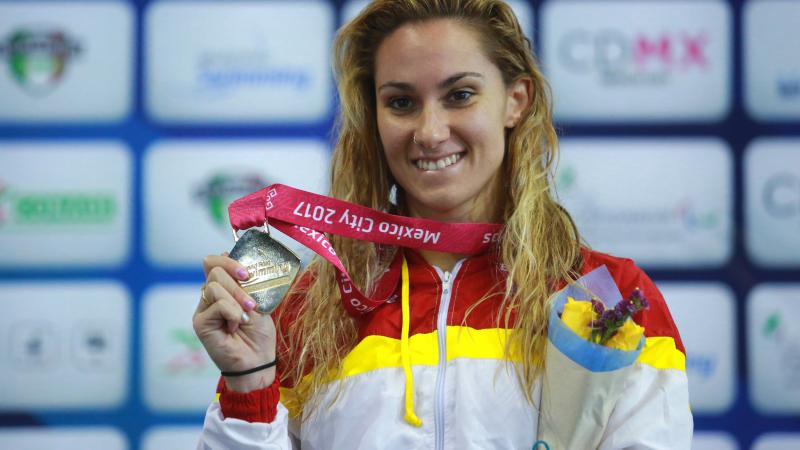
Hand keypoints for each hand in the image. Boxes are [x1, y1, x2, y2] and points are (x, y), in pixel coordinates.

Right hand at [193, 253, 276, 391]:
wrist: (258, 361)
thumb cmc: (259, 334)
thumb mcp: (258, 302)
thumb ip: (245, 283)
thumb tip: (230, 254)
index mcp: (224, 288)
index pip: (214, 262)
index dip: (229, 261)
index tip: (247, 273)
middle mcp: (210, 297)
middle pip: (214, 270)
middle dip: (238, 284)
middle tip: (251, 303)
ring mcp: (203, 309)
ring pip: (214, 286)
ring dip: (236, 299)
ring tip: (246, 316)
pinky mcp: (200, 322)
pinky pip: (216, 305)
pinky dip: (232, 313)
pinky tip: (236, 326)